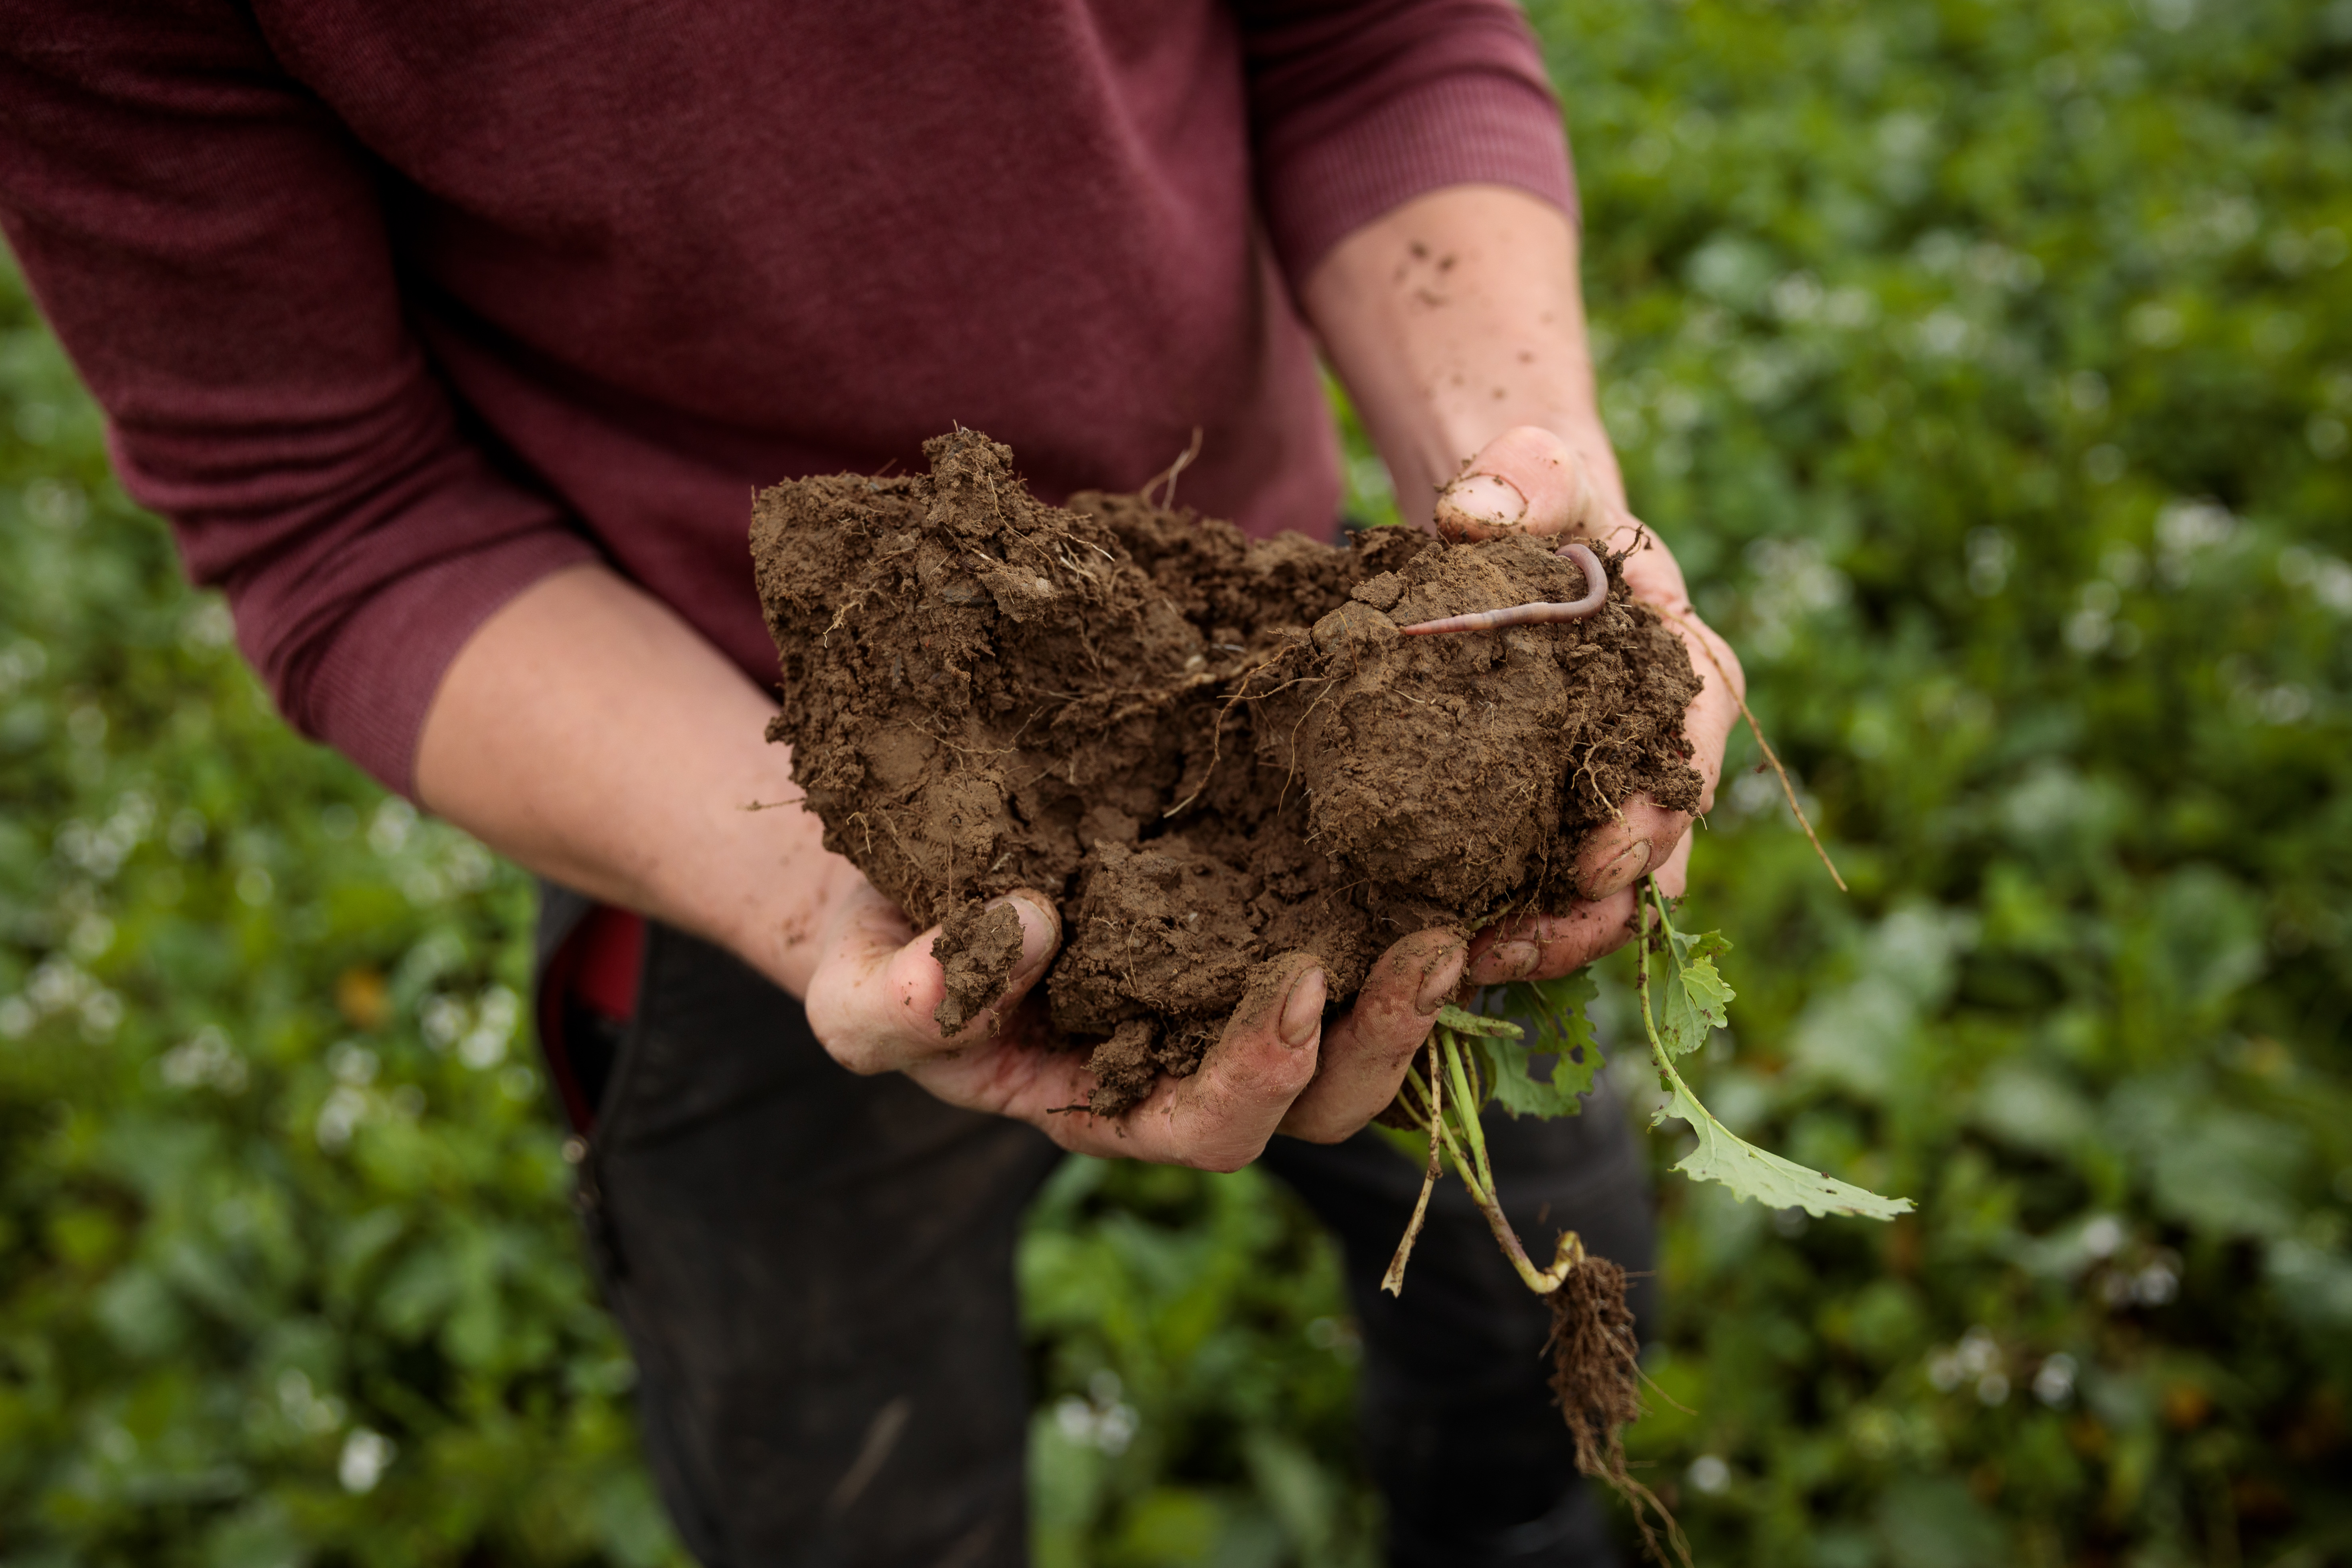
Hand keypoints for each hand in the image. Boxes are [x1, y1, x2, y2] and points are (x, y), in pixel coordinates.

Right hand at [802, 879, 1465, 1167]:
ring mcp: (1267, 981)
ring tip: (1530, 895)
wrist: (925, 870)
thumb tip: (997, 953)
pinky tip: (1548, 832)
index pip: (1213, 1125)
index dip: (1261, 1075)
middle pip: (1337, 1092)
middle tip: (1437, 944)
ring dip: (1480, 963)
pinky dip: (1485, 886)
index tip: (1294, 989)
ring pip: (1399, 1009)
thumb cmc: (893, 949)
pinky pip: (1405, 913)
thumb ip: (898, 1004)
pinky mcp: (1304, 901)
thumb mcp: (860, 986)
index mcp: (1119, 1102)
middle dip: (1397, 1033)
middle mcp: (1213, 1059)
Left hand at [1431, 424, 1743, 983]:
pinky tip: (1460, 950)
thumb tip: (1475, 514)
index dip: (1654, 812)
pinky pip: (1551, 880)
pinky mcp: (1552, 808)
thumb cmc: (1535, 498)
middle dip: (1605, 903)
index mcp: (1682, 660)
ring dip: (1559, 932)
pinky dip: (1517, 919)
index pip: (1693, 745)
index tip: (1598, 861)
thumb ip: (1521, 477)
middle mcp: (1660, 736)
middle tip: (1532, 939)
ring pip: (1611, 881)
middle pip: (1660, 838)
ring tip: (1487, 962)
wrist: (1502, 530)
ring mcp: (1609, 780)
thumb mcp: (1534, 470)